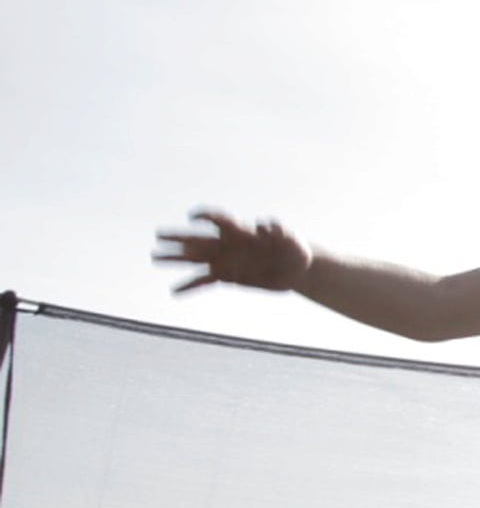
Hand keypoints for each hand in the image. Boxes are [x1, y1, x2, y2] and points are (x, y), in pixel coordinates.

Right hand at [154, 208, 311, 292]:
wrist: (297, 269)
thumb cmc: (294, 248)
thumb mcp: (291, 238)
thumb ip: (278, 229)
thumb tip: (263, 224)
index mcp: (242, 232)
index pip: (219, 220)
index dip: (206, 216)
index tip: (193, 217)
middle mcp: (228, 245)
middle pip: (199, 239)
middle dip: (178, 237)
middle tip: (158, 235)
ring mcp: (226, 260)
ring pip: (195, 258)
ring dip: (175, 258)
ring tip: (154, 257)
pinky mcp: (228, 276)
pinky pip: (205, 281)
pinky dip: (190, 286)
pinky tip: (174, 291)